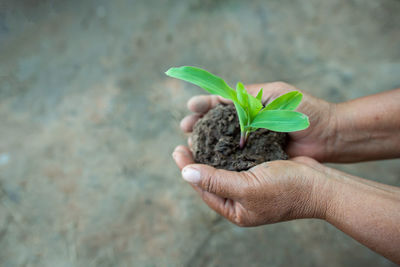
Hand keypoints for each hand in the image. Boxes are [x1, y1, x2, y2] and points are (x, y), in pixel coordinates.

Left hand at [172, 145, 328, 225]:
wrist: (321, 185)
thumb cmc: (286, 189)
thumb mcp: (247, 188)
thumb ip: (216, 180)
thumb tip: (185, 173)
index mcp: (234, 209)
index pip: (203, 188)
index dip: (188, 169)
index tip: (177, 150)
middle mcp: (240, 198)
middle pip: (211, 178)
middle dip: (197, 160)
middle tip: (185, 141)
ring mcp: (249, 184)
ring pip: (223, 167)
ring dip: (211, 152)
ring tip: (199, 137)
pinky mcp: (259, 171)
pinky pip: (237, 159)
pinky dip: (228, 148)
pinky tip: (221, 136)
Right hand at [180, 82, 336, 161]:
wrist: (330, 135)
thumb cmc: (306, 110)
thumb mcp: (277, 95)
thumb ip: (250, 96)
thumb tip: (220, 98)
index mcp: (252, 103)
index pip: (221, 102)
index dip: (205, 104)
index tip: (191, 107)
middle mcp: (249, 121)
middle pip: (217, 122)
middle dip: (199, 123)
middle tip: (185, 128)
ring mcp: (253, 140)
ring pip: (223, 140)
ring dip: (206, 141)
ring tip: (190, 143)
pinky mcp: (259, 157)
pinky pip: (236, 157)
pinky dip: (222, 158)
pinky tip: (209, 161)